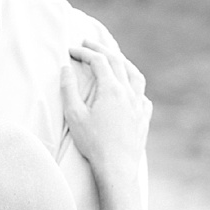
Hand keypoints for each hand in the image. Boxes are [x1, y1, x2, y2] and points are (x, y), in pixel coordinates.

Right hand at [62, 39, 149, 185]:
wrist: (117, 166)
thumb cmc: (93, 142)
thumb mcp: (74, 115)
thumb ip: (68, 89)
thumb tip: (65, 69)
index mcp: (111, 90)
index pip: (99, 62)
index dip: (84, 52)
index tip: (70, 50)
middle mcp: (128, 93)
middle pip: (118, 62)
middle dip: (101, 50)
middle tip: (88, 43)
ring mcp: (139, 105)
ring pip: (135, 75)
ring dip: (122, 62)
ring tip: (113, 58)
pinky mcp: (144, 117)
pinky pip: (142, 94)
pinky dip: (134, 85)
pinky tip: (130, 89)